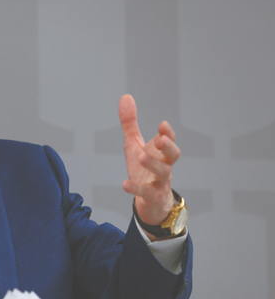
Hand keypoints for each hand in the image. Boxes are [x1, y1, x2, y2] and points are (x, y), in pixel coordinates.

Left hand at [120, 94, 180, 235]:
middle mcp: (164, 166)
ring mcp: (160, 182)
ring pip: (163, 173)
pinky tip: (124, 184)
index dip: (168, 133)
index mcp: (161, 152)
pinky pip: (146, 192)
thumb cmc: (143, 169)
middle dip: (168, 146)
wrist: (150, 201)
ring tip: (140, 156)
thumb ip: (130, 124)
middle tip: (160, 140)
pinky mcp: (152, 197)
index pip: (169, 141)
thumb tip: (125, 96)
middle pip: (174, 155)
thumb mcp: (134, 145)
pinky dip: (136, 188)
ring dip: (153, 164)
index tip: (162, 125)